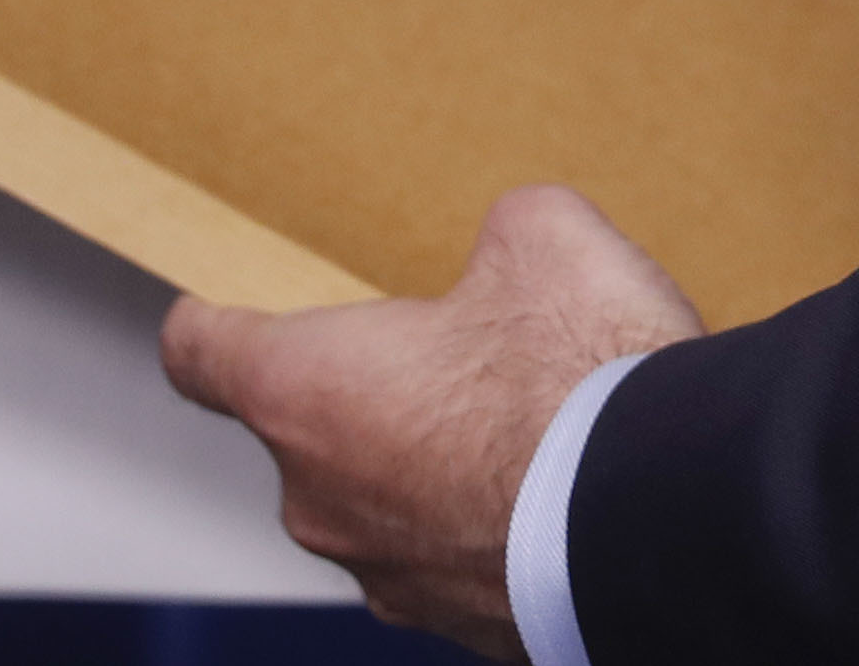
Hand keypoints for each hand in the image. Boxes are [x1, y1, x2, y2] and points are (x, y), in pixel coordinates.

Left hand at [162, 185, 702, 654]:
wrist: (657, 510)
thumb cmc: (577, 374)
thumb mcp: (544, 235)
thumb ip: (500, 232)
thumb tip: (515, 246)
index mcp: (304, 389)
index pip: (201, 353)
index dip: (212, 319)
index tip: (219, 309)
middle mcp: (317, 498)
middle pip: (310, 429)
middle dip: (378, 389)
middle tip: (467, 350)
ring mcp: (383, 575)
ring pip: (385, 500)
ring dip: (437, 462)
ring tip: (539, 422)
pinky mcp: (455, 626)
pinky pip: (454, 556)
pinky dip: (492, 521)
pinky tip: (567, 486)